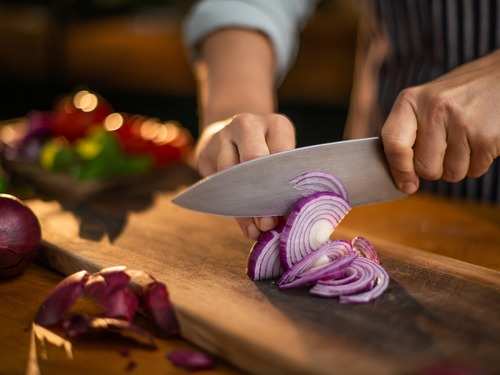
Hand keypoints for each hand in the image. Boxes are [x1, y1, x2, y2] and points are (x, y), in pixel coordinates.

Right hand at [195, 113, 295, 238]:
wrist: (233, 133)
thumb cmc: (269, 153)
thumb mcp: (283, 158)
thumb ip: (285, 183)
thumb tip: (286, 221)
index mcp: (276, 125)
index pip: (282, 153)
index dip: (284, 182)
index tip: (287, 209)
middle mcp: (248, 124)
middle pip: (253, 158)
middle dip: (262, 194)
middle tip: (268, 223)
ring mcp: (223, 136)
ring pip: (231, 174)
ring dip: (245, 207)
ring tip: (257, 230)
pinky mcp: (205, 153)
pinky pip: (217, 185)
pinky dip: (232, 210)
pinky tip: (246, 226)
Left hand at [381, 50, 499, 193]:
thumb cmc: (461, 95)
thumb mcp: (427, 103)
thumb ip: (409, 134)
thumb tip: (402, 179)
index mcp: (411, 100)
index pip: (393, 144)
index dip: (399, 170)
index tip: (407, 185)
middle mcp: (434, 109)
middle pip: (424, 168)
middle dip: (436, 168)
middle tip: (447, 146)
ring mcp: (462, 122)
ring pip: (451, 174)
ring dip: (459, 166)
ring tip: (467, 138)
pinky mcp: (487, 136)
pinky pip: (475, 170)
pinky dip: (479, 163)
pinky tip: (481, 139)